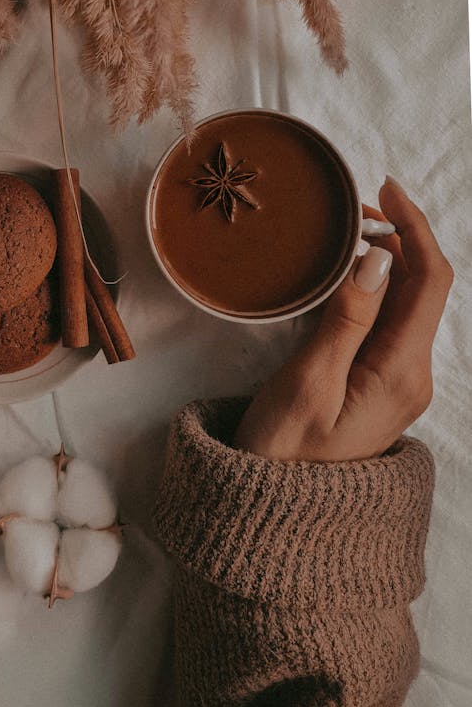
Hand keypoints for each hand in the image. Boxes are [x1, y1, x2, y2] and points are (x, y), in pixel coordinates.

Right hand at [233, 177, 453, 460]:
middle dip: (398, 239)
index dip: (415, 228)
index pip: (430, 281)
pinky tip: (344, 278)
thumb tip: (377, 259)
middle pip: (422, 288)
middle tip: (351, 211)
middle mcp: (411, 375)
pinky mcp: (377, 385)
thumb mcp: (307, 383)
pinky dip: (372, 290)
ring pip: (405, 304)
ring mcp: (396, 382)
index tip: (384, 190)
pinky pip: (386, 324)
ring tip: (346, 234)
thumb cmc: (282, 455)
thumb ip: (346, 320)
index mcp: (401, 373)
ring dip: (385, 263)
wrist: (277, 517)